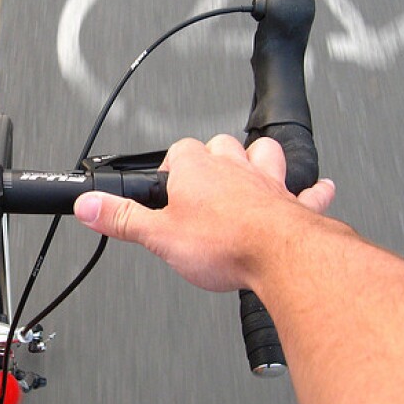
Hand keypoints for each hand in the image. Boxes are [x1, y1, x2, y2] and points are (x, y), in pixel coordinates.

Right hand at [74, 134, 334, 291]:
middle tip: (198, 185)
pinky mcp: (295, 205)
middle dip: (209, 160)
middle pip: (218, 146)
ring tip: (247, 174)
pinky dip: (311, 192)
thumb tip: (87, 205)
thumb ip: (121, 218)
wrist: (283, 257)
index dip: (167, 170)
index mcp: (196, 169)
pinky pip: (308, 190)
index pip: (176, 152)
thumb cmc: (226, 243)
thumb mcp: (158, 236)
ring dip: (256, 161)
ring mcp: (267, 183)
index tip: (161, 188)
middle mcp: (233, 167)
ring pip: (263, 154)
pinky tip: (316, 190)